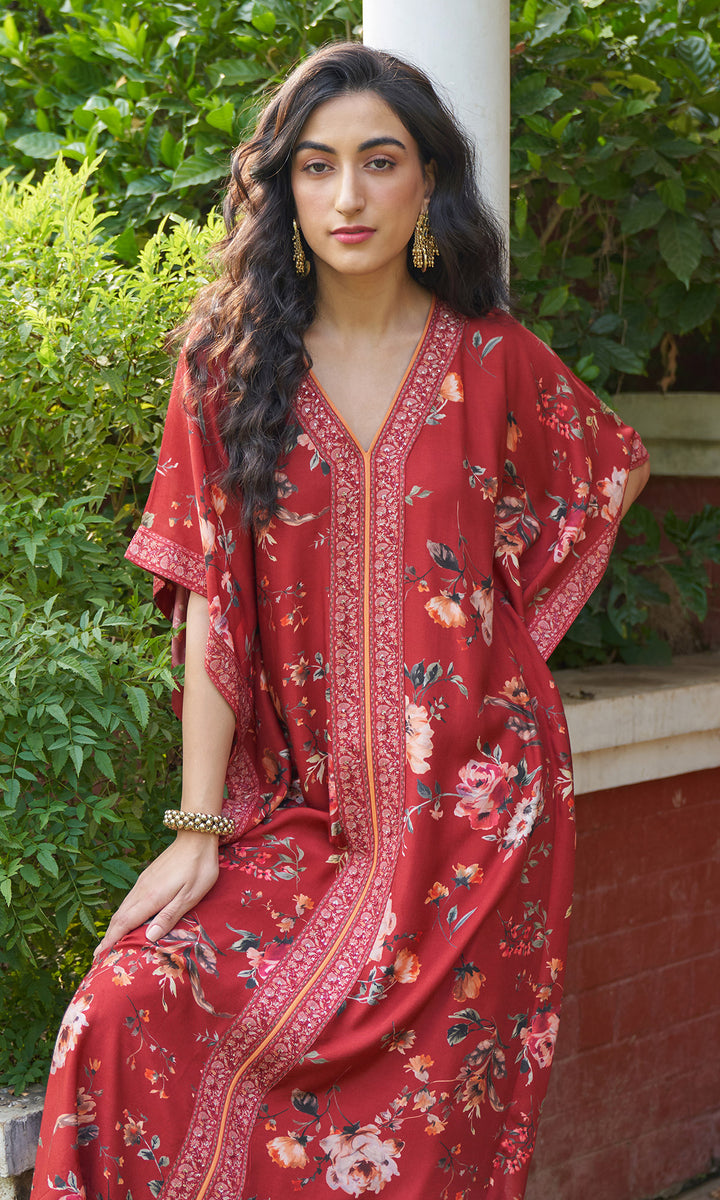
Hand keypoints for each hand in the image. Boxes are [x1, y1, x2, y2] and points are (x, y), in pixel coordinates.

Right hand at [94, 831, 219, 956]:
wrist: (196, 836)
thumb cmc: (198, 868)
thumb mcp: (190, 896)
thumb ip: (169, 916)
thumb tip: (150, 937)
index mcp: (150, 898)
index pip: (124, 924)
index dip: (111, 941)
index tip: (99, 956)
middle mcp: (141, 890)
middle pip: (119, 917)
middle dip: (108, 936)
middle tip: (98, 955)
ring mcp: (143, 882)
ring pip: (123, 908)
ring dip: (114, 926)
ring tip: (109, 942)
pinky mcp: (148, 876)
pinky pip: (130, 900)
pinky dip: (123, 914)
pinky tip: (127, 919)